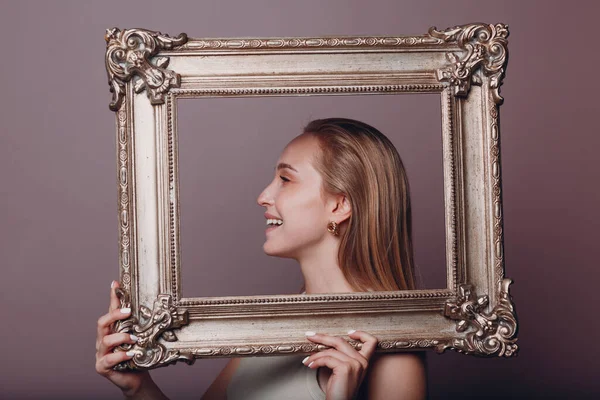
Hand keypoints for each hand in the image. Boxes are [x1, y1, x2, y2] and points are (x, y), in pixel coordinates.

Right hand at [95, 280, 150, 396]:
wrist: (137, 377)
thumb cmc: (138, 354)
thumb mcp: (140, 337)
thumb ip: (141, 324)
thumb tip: (155, 307)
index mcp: (113, 330)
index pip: (111, 310)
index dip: (113, 297)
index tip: (116, 284)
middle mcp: (104, 339)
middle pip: (102, 322)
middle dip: (114, 315)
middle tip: (128, 312)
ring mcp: (101, 353)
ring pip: (105, 340)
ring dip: (121, 338)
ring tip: (134, 339)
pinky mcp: (102, 366)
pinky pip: (108, 359)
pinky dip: (120, 355)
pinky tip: (131, 354)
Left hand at [302, 330, 377, 399]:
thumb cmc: (339, 390)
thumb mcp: (344, 370)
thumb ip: (342, 356)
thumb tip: (325, 341)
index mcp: (364, 361)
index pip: (371, 342)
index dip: (361, 334)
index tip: (349, 333)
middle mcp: (362, 362)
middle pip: (341, 341)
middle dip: (322, 337)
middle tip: (310, 335)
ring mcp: (355, 364)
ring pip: (330, 350)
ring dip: (315, 355)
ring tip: (308, 360)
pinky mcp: (345, 368)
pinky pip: (326, 358)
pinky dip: (315, 361)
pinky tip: (310, 365)